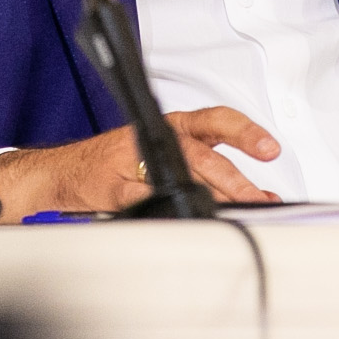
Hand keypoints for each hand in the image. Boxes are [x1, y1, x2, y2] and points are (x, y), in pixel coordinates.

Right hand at [0, 106, 281, 222]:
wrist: (67, 170)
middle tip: (259, 198)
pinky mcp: (117, 186)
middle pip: (204, 154)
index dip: (245, 132)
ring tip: (235, 212)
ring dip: (211, 196)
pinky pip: (146, 198)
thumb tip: (249, 195)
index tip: (270, 149)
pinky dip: (167, 207)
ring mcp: (136, 160)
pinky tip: (185, 217)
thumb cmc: (119, 161)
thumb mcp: (166, 154)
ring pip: (179, 175)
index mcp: (176, 125)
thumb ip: (206, 170)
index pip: (218, 121)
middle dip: (235, 179)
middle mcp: (159, 136)